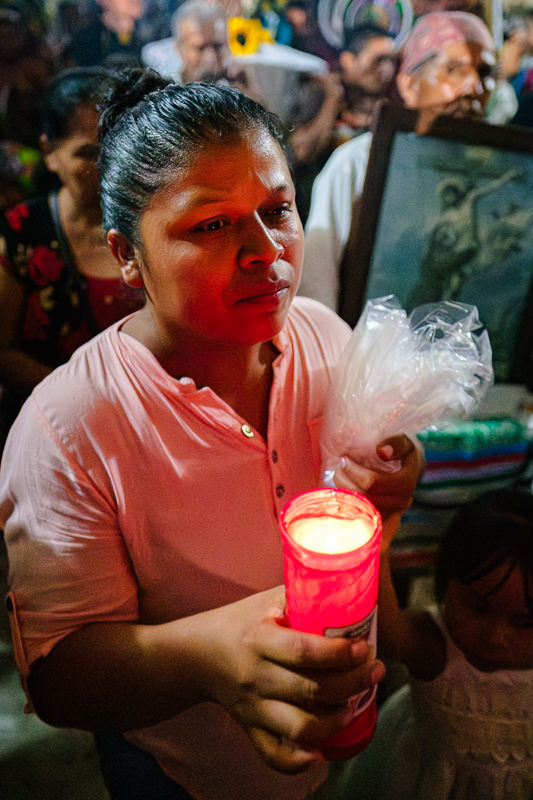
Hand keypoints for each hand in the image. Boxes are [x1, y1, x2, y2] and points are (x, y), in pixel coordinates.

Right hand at [198, 586, 384, 772]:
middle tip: (376, 670)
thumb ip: (300, 595)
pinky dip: (300, 760)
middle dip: (353, 683)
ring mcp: (252, 708)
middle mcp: (255, 677)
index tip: (364, 647)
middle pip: (311, 690)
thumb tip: (346, 587)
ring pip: (300, 729)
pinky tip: (322, 750)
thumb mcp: (265, 601)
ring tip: (354, 704)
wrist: (195, 655)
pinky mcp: (250, 728)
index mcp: (258, 640)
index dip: (338, 653)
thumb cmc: (239, 622)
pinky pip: (274, 755)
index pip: (303, 651)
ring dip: (335, 721)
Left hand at [333, 434, 423, 545]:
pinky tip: (341, 493)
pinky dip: (348, 507)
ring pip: (361, 511)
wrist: (410, 474)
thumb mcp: (405, 443)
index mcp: (405, 483)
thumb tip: (381, 452)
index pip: (372, 482)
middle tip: (337, 468)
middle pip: (364, 497)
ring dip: (344, 494)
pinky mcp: (384, 522)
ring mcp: (392, 515)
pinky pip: (362, 520)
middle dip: (344, 481)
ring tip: (337, 477)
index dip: (354, 471)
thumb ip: (395, 444)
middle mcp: (400, 502)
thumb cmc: (404, 455)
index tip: (344, 459)